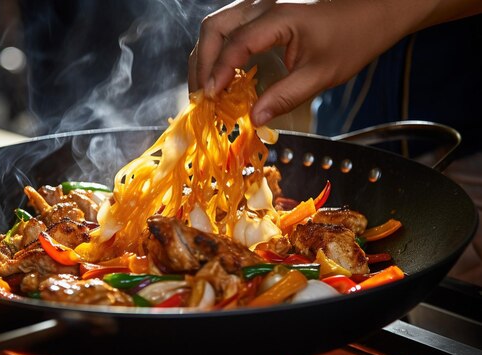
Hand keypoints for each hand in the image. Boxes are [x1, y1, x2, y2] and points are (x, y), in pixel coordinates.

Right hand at [188, 0, 423, 125]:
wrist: (378, 8)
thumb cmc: (355, 38)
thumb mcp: (321, 75)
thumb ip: (285, 97)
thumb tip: (253, 120)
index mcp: (278, 16)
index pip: (234, 44)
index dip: (218, 73)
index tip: (209, 99)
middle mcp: (263, 3)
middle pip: (214, 28)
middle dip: (201, 64)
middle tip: (199, 97)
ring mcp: (261, 3)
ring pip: (217, 25)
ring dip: (205, 56)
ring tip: (204, 88)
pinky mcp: (264, 9)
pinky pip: (230, 26)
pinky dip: (218, 50)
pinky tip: (222, 73)